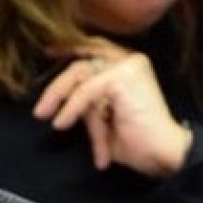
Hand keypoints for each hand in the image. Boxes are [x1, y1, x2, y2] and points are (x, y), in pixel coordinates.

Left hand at [33, 37, 192, 177]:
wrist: (162, 155)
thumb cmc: (135, 140)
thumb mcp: (102, 115)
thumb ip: (86, 100)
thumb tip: (60, 99)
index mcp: (127, 65)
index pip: (93, 48)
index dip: (70, 48)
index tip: (49, 53)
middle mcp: (129, 60)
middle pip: (80, 62)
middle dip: (57, 86)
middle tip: (40, 111)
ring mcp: (128, 66)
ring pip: (79, 73)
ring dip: (59, 98)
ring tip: (48, 119)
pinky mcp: (123, 77)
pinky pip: (85, 90)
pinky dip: (71, 107)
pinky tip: (62, 123)